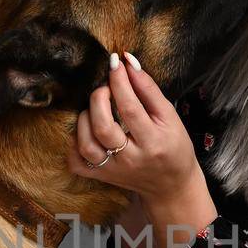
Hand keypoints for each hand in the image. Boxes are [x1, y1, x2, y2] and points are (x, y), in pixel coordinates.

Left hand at [68, 52, 201, 202]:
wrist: (171, 185)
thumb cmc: (174, 146)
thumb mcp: (170, 116)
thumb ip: (148, 89)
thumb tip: (128, 62)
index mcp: (153, 142)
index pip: (130, 108)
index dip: (119, 81)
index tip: (115, 62)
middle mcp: (131, 159)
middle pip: (103, 127)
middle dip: (99, 98)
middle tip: (105, 87)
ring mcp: (113, 170)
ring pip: (87, 145)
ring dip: (85, 119)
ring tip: (95, 109)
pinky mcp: (101, 177)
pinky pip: (77, 162)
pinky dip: (74, 143)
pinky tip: (85, 130)